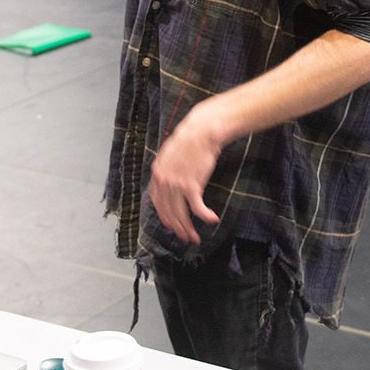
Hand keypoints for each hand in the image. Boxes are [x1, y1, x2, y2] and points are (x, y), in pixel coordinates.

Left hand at [148, 106, 225, 243]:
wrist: (201, 131)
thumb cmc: (190, 139)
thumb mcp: (171, 152)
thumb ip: (168, 167)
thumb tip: (169, 176)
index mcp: (157, 172)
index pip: (157, 201)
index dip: (163, 214)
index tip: (169, 223)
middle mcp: (164, 181)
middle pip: (168, 211)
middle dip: (176, 227)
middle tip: (183, 236)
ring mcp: (176, 185)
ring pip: (180, 214)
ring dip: (187, 228)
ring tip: (194, 237)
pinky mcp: (191, 186)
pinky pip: (197, 208)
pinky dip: (204, 216)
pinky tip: (212, 219)